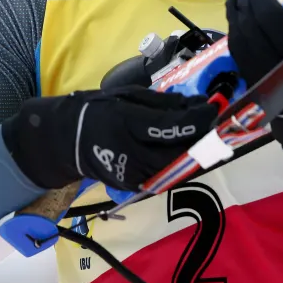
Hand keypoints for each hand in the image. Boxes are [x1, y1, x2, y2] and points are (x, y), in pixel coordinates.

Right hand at [1, 85, 217, 190]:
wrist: (68, 141)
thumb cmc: (100, 110)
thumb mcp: (129, 96)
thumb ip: (163, 103)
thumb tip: (196, 105)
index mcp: (127, 125)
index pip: (172, 127)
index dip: (197, 119)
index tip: (214, 107)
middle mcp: (131, 155)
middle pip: (179, 152)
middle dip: (202, 138)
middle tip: (214, 122)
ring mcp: (133, 175)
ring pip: (176, 166)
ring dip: (195, 151)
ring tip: (204, 133)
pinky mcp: (135, 187)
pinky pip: (166, 174)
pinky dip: (180, 161)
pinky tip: (187, 147)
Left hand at [225, 0, 282, 148]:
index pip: (273, 20)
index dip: (262, 3)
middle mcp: (275, 61)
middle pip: (252, 25)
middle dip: (248, 4)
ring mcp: (259, 70)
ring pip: (240, 37)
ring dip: (236, 16)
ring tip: (237, 2)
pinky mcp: (249, 76)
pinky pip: (236, 50)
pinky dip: (233, 32)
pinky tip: (234, 21)